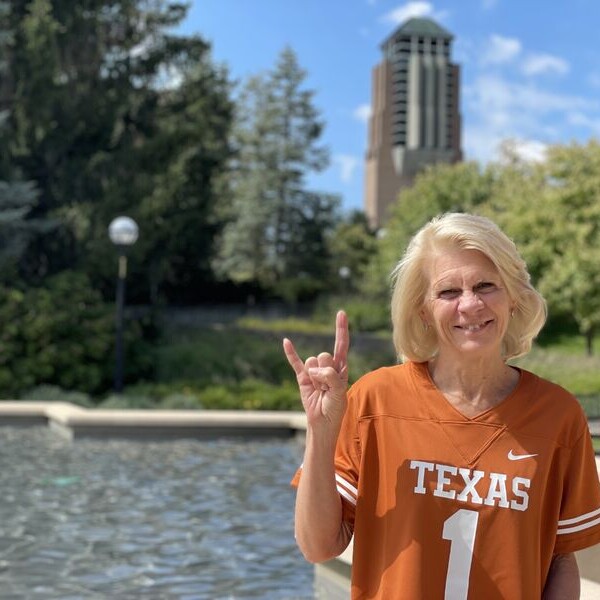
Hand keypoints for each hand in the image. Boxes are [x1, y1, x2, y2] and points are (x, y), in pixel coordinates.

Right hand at [283, 310, 349, 428]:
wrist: (322, 423)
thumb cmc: (335, 408)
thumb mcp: (339, 392)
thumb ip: (331, 377)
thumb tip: (313, 369)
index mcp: (341, 367)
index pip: (341, 344)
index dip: (341, 329)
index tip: (341, 313)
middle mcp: (328, 366)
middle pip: (324, 356)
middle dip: (324, 372)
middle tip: (327, 388)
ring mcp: (314, 370)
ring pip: (311, 362)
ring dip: (314, 377)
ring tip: (319, 390)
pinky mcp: (302, 376)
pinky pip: (295, 362)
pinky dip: (290, 352)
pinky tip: (286, 341)